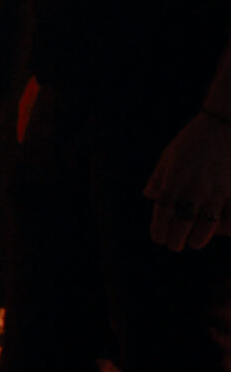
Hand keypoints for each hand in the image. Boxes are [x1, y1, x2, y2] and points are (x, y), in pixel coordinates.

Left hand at [144, 112, 230, 249]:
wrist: (224, 124)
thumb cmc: (195, 138)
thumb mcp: (170, 154)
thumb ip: (159, 177)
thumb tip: (149, 194)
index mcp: (174, 179)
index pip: (163, 210)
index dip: (159, 227)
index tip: (158, 238)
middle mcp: (193, 188)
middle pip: (182, 222)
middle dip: (177, 238)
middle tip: (175, 246)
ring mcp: (216, 191)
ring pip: (206, 224)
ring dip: (198, 237)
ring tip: (194, 243)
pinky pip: (230, 218)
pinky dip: (225, 227)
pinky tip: (221, 231)